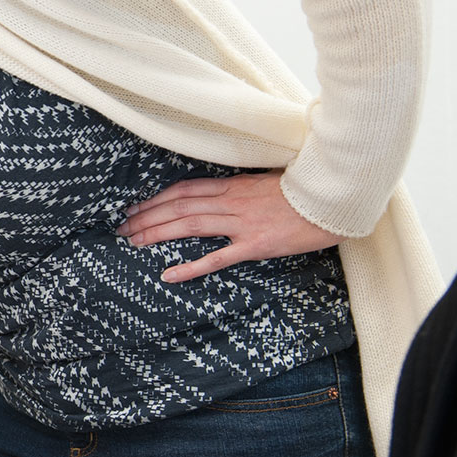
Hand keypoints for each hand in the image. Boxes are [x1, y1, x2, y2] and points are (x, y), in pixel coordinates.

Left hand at [115, 171, 344, 282]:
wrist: (336, 200)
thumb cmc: (305, 191)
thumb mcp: (268, 181)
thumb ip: (242, 187)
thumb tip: (220, 193)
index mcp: (234, 184)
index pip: (184, 190)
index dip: (156, 198)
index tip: (134, 206)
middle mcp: (232, 201)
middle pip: (179, 207)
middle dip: (146, 216)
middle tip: (121, 227)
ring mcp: (243, 223)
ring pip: (190, 226)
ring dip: (157, 234)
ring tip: (132, 242)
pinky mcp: (256, 245)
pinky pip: (217, 258)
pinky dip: (190, 266)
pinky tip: (168, 275)